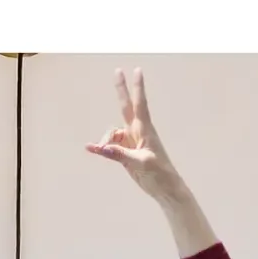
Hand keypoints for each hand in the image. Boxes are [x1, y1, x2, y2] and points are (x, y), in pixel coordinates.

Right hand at [85, 67, 187, 203]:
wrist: (164, 188)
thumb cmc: (159, 173)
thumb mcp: (140, 163)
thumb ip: (120, 155)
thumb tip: (102, 148)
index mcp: (145, 130)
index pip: (140, 104)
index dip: (138, 87)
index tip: (137, 70)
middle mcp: (137, 132)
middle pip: (126, 106)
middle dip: (121, 90)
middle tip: (117, 71)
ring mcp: (131, 142)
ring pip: (112, 133)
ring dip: (105, 140)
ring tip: (101, 150)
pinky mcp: (126, 153)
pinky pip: (110, 147)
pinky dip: (102, 148)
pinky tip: (93, 149)